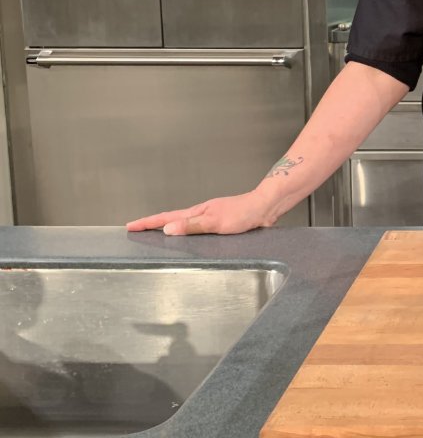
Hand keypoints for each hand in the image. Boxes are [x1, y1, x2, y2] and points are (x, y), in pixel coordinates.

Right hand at [125, 190, 275, 235]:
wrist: (266, 208)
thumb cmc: (244, 213)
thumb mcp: (215, 222)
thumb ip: (192, 226)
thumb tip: (168, 230)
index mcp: (197, 212)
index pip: (166, 218)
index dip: (148, 222)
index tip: (130, 226)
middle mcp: (201, 214)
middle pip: (171, 220)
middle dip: (153, 225)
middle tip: (136, 230)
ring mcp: (210, 218)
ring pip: (183, 225)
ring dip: (168, 230)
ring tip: (154, 236)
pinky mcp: (220, 225)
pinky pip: (196, 230)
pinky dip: (186, 234)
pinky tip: (188, 240)